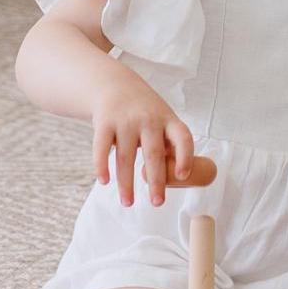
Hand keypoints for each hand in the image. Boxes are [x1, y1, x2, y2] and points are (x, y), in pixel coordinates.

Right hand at [93, 70, 194, 207]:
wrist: (114, 85)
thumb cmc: (145, 111)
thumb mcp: (163, 119)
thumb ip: (169, 143)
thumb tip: (178, 176)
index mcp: (169, 120)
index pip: (183, 138)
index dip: (185, 157)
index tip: (182, 177)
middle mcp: (149, 119)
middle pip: (154, 154)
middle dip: (156, 181)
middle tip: (157, 203)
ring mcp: (126, 120)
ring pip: (126, 157)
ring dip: (126, 183)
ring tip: (128, 203)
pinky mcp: (104, 123)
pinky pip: (102, 148)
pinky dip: (102, 166)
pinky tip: (104, 181)